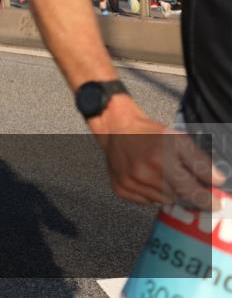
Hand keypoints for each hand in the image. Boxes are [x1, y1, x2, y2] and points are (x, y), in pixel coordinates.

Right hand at [92, 98, 224, 208]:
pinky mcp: (120, 189)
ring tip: (164, 177)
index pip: (190, 190)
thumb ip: (199, 160)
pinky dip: (151, 195)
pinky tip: (149, 180)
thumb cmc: (149, 133)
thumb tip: (219, 181)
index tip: (215, 205)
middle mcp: (144, 175)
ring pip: (161, 201)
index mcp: (161, 160)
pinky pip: (145, 202)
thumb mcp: (178, 138)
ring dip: (168, 194)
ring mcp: (131, 184)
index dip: (206, 200)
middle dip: (186, 194)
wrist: (115, 129)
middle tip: (187, 184)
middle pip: (177, 198)